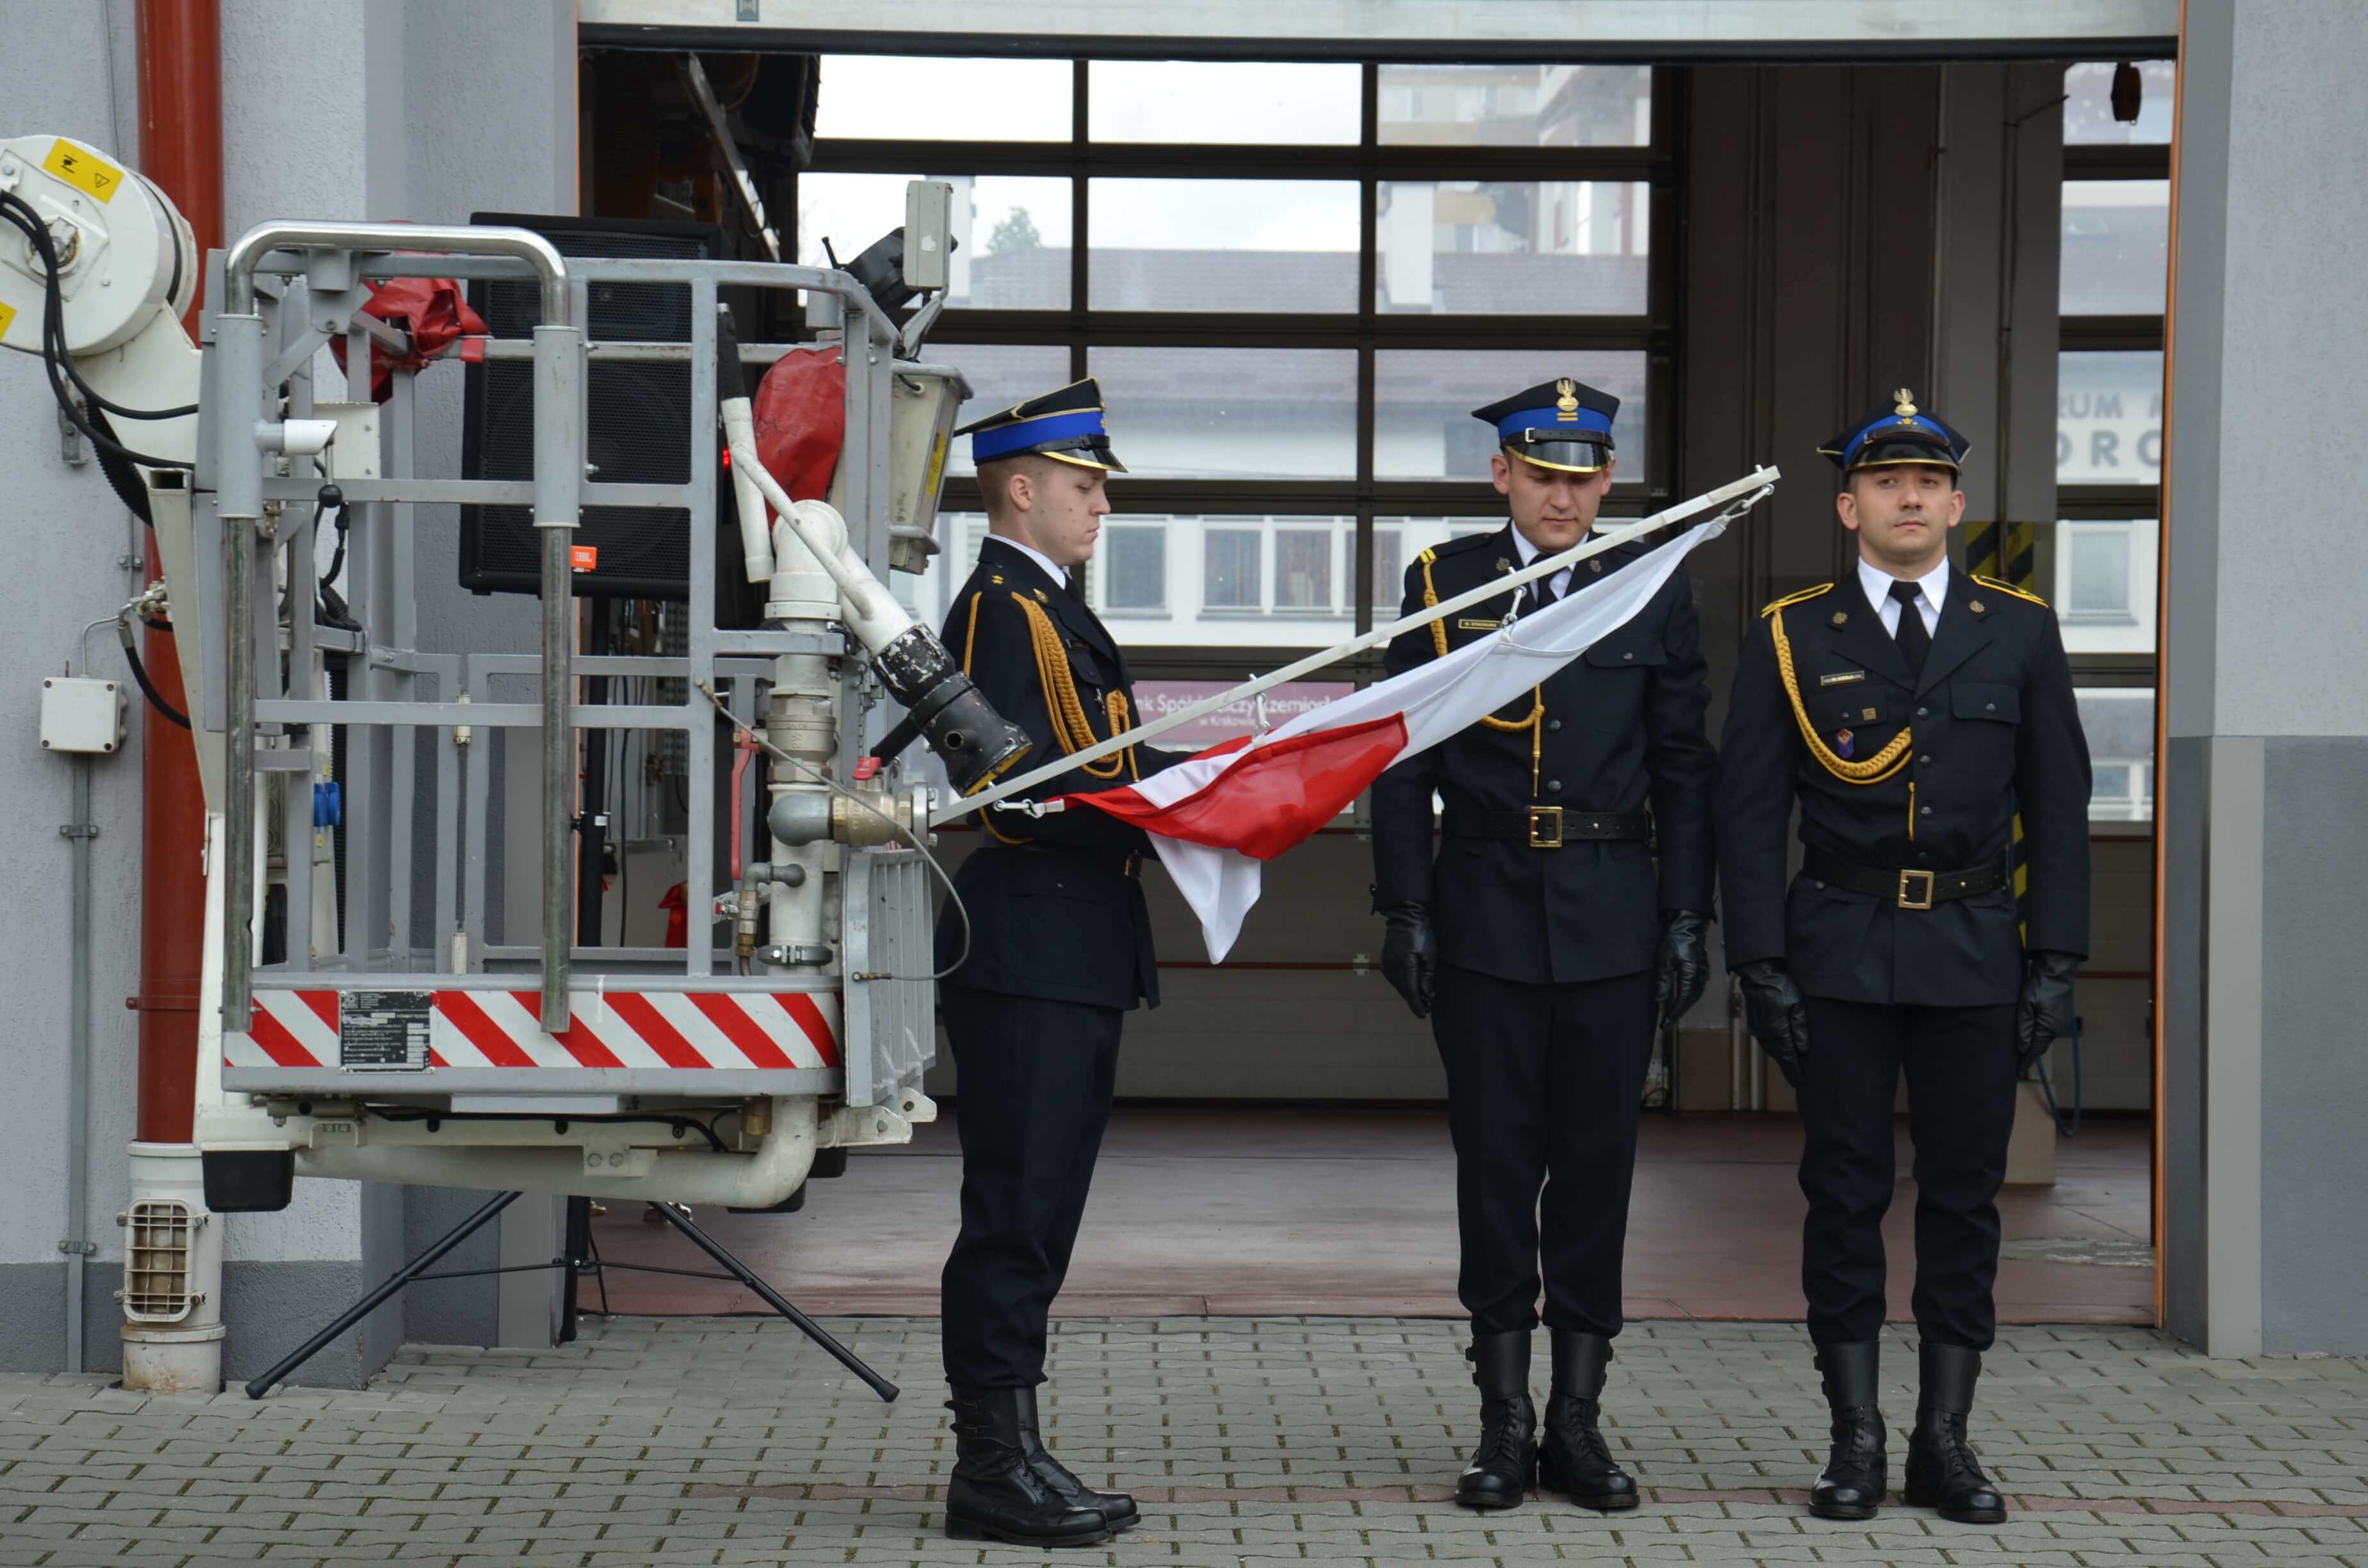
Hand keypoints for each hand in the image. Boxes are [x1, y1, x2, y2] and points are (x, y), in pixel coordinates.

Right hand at [1379, 903, 1437, 1018]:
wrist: (1405, 917)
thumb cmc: (1421, 934)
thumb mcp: (1429, 956)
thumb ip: (1427, 977)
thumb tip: (1426, 995)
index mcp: (1405, 966)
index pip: (1411, 991)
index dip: (1417, 1004)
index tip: (1423, 1015)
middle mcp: (1393, 968)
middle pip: (1403, 990)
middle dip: (1414, 1000)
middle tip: (1425, 1009)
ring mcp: (1387, 964)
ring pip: (1398, 985)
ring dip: (1408, 993)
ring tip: (1419, 999)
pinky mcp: (1386, 960)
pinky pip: (1394, 978)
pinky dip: (1402, 985)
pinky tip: (1409, 987)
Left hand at [1654, 910, 1710, 1022]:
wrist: (1687, 926)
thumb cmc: (1675, 939)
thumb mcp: (1663, 960)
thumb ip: (1662, 981)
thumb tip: (1659, 1000)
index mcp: (1691, 974)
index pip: (1683, 1000)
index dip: (1674, 1014)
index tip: (1665, 1022)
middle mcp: (1700, 975)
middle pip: (1691, 1000)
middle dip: (1679, 1012)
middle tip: (1667, 1021)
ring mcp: (1703, 972)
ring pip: (1696, 995)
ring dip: (1685, 1005)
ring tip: (1673, 1013)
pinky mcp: (1702, 969)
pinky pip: (1697, 988)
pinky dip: (1690, 997)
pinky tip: (1682, 998)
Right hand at [1734, 960, 1810, 1087]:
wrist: (1759, 976)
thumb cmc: (1781, 988)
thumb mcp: (1798, 1005)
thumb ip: (1801, 1028)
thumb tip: (1803, 1049)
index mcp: (1778, 1030)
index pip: (1788, 1057)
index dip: (1794, 1071)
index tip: (1800, 1082)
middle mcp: (1766, 1034)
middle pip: (1779, 1056)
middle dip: (1788, 1067)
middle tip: (1797, 1078)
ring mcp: (1759, 1030)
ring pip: (1772, 1050)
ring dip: (1781, 1058)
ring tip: (1791, 1066)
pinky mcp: (1755, 1026)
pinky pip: (1767, 1042)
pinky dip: (1775, 1049)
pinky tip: (1781, 1049)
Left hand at [2015, 950, 2079, 1075]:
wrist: (2057, 972)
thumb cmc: (2039, 987)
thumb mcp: (2026, 1006)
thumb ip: (2024, 1028)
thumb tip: (2022, 1048)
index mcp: (2047, 1028)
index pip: (2034, 1051)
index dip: (2026, 1062)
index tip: (2018, 1071)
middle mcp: (2056, 1029)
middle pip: (2040, 1045)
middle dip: (2029, 1054)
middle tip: (2017, 1061)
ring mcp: (2061, 1023)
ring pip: (2044, 1037)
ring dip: (2034, 1043)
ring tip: (2022, 1048)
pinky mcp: (2061, 1017)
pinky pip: (2048, 1030)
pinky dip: (2039, 1034)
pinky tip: (2031, 1033)